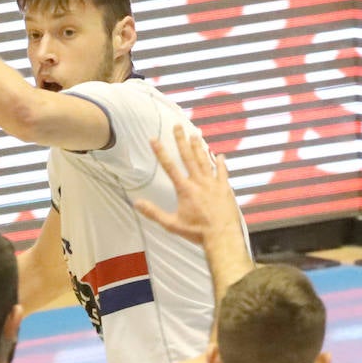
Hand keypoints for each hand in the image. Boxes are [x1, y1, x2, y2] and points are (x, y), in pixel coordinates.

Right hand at [133, 124, 242, 244]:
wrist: (221, 236)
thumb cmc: (196, 231)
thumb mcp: (171, 224)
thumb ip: (153, 212)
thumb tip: (136, 203)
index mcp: (185, 189)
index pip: (169, 167)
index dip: (160, 152)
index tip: (154, 139)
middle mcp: (199, 182)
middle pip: (188, 157)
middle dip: (181, 141)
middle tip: (177, 126)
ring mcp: (213, 184)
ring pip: (205, 161)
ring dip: (199, 147)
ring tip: (195, 134)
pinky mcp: (225, 189)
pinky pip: (222, 172)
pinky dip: (221, 163)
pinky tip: (220, 155)